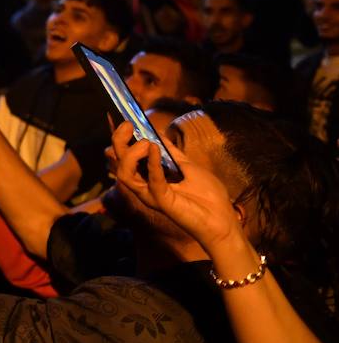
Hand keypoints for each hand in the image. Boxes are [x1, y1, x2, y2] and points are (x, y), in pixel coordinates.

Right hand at [109, 121, 237, 249]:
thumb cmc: (208, 198)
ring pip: (124, 173)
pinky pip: (152, 180)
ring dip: (132, 153)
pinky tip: (154, 147)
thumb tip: (158, 134)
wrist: (224, 221)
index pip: (125, 156)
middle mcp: (145, 186)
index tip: (128, 121)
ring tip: (147, 143)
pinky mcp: (162, 201)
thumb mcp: (189, 167)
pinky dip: (152, 162)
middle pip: (119, 162)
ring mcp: (151, 194)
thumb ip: (172, 153)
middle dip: (119, 140)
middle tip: (128, 125)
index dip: (121, 138)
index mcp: (149, 177)